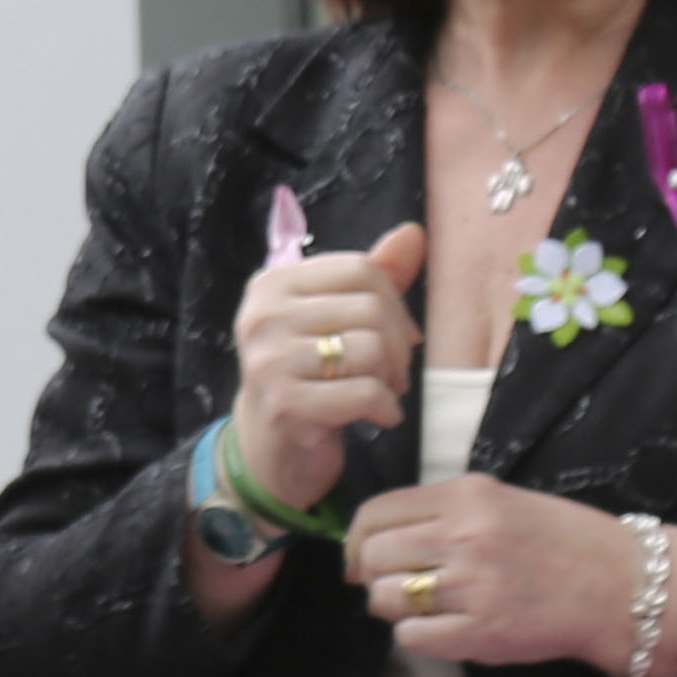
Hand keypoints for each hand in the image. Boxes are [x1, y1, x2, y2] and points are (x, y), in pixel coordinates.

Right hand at [226, 223, 427, 520]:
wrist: (271, 444)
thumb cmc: (309, 373)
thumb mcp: (336, 316)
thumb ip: (374, 274)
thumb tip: (413, 232)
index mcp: (273, 284)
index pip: (360, 269)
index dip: (396, 302)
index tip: (401, 335)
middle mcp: (263, 316)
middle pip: (370, 308)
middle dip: (398, 345)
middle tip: (394, 373)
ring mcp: (269, 360)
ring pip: (371, 349)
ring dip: (391, 378)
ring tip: (382, 392)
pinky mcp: (284, 404)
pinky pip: (364, 392)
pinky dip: (385, 407)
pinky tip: (380, 415)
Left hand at [347, 474, 676, 676]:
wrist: (617, 585)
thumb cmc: (560, 540)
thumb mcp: (501, 500)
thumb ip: (444, 511)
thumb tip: (379, 536)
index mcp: (466, 497)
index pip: (376, 512)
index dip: (358, 539)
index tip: (362, 555)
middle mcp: (464, 536)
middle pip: (373, 556)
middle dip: (372, 574)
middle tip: (392, 585)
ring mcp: (471, 586)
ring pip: (385, 598)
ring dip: (394, 606)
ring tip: (424, 606)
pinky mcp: (480, 632)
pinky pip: (410, 637)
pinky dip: (417, 636)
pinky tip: (442, 628)